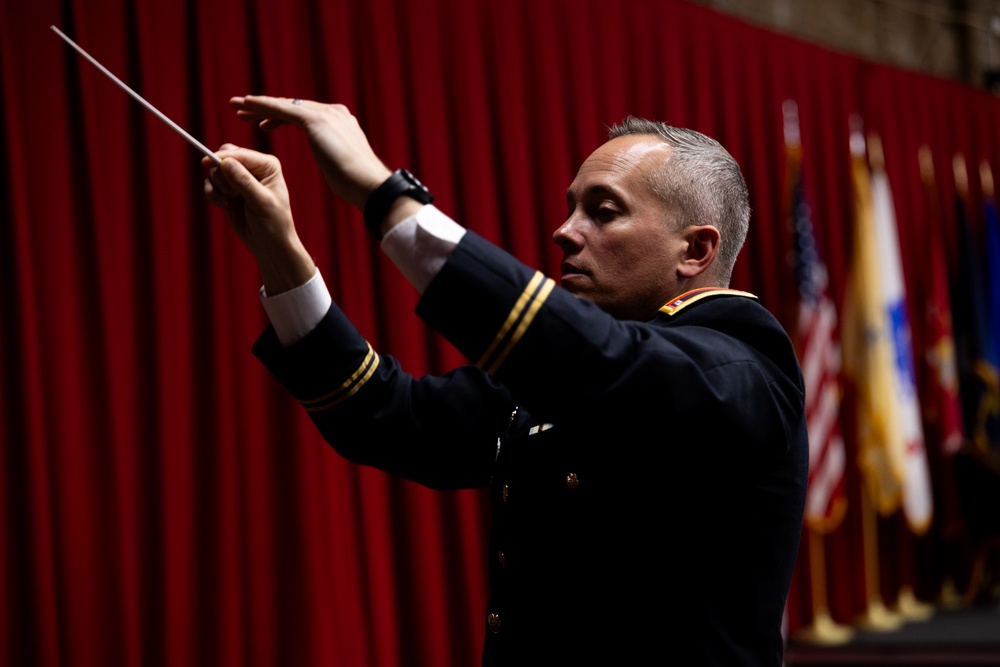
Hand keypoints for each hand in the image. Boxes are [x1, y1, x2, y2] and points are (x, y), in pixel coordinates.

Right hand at [202, 144, 315, 293]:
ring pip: (215, 170)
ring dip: (217, 186)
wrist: (270, 245)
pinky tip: (223, 205)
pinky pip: (211, 183)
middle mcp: (254, 168)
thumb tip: (225, 162)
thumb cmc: (273, 223)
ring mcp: (240, 178)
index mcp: (267, 165)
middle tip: (228, 191)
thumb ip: (243, 181)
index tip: (207, 162)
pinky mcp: (229, 191)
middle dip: (220, 173)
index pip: (241, 154)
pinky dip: (212, 193)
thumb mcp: (260, 202)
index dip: (222, 157)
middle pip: (225, 156)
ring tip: (228, 200)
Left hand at [229, 96, 392, 209]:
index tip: (262, 123)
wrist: (368, 182)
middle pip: (291, 106)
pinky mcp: (315, 119)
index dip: (279, 117)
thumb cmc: (356, 183)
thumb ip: (335, 155)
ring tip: (237, 107)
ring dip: (258, 105)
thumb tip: (333, 162)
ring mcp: (324, 113)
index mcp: (339, 121)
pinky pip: (282, 109)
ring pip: (283, 105)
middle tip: (244, 110)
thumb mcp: (342, 164)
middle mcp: (332, 112)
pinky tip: (247, 105)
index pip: (303, 114)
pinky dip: (263, 106)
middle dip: (266, 108)